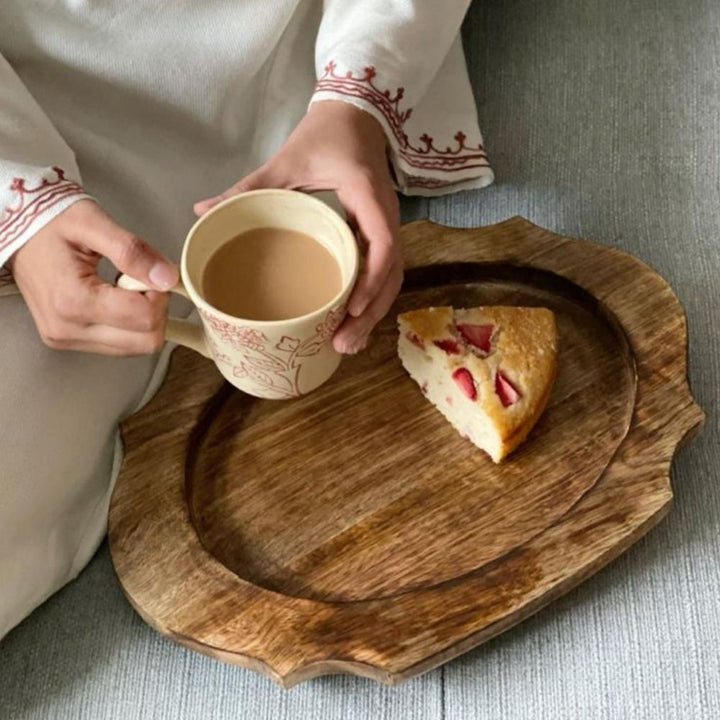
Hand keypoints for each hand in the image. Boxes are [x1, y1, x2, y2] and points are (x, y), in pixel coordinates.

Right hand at [10, 199, 178, 354]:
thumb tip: (167, 278)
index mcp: (73, 300)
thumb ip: (133, 251)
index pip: (145, 318)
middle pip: (145, 341)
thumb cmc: (50, 224)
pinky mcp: (69, 342)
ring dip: (142, 319)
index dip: (160, 294)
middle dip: (155, 310)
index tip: (149, 272)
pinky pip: (120, 346)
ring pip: (136, 347)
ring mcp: (67, 339)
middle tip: (138, 280)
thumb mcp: (94, 224)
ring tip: (122, 287)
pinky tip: (114, 299)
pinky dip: (128, 325)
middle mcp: (68, 328)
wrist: (19, 233)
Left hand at [194, 100, 401, 353]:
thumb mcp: (285, 162)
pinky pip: (383, 273)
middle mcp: (385, 217)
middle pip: (391, 276)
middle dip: (370, 313)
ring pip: (391, 280)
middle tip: (343, 344)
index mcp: (368, 197)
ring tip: (348, 345)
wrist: (354, 115)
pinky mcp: (379, 234)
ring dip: (373, 314)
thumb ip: (247, 187)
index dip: (370, 281)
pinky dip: (371, 301)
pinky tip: (353, 324)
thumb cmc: (323, 136)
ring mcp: (386, 227)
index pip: (382, 245)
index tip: (349, 307)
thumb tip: (201, 211)